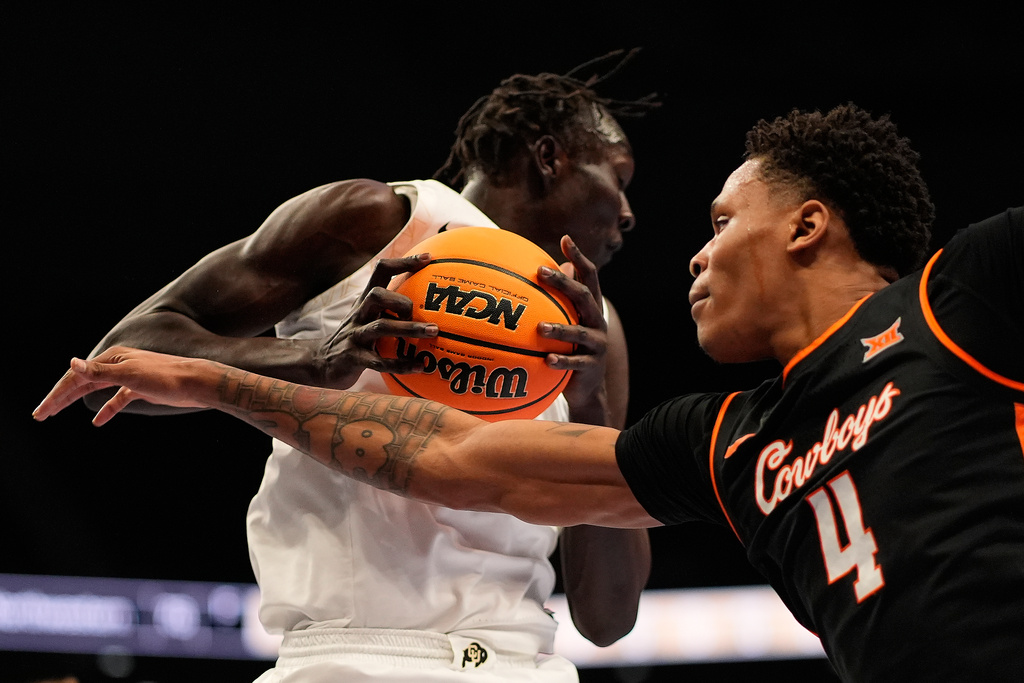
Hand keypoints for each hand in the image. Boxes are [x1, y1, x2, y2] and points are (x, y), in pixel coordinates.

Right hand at [34, 347, 216, 425]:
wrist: (197, 382)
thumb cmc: (166, 377)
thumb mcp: (130, 374)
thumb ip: (100, 371)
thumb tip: (72, 362)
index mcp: (112, 358)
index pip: (76, 376)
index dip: (57, 394)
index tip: (42, 411)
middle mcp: (118, 364)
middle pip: (83, 382)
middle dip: (61, 398)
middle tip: (41, 415)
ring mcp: (129, 377)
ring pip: (97, 390)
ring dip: (77, 401)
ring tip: (58, 413)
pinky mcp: (141, 389)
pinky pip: (118, 399)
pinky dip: (107, 409)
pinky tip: (98, 421)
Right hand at [313, 253, 438, 387]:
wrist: (323, 364)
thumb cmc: (358, 337)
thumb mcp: (370, 316)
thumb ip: (391, 307)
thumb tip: (430, 301)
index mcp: (365, 300)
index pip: (381, 271)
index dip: (403, 262)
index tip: (428, 258)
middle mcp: (359, 313)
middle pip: (377, 295)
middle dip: (402, 301)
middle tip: (421, 313)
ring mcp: (355, 335)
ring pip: (381, 327)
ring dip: (409, 329)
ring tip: (433, 332)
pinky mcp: (353, 358)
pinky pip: (379, 361)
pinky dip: (401, 364)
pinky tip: (420, 366)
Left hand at [537, 236, 608, 422]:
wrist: (588, 388)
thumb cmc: (571, 348)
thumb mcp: (567, 322)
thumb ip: (557, 300)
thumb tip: (538, 268)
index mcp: (590, 308)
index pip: (589, 276)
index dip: (579, 256)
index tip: (565, 238)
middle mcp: (597, 322)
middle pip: (583, 296)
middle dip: (564, 282)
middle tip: (541, 272)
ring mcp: (597, 345)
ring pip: (579, 332)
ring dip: (560, 328)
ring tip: (540, 328)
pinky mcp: (591, 367)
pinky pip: (575, 363)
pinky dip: (561, 361)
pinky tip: (546, 360)